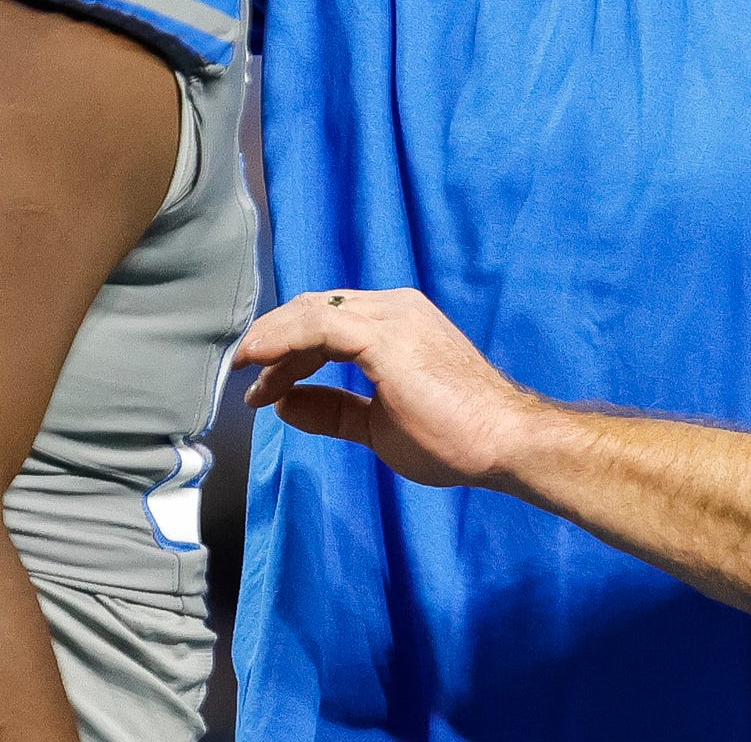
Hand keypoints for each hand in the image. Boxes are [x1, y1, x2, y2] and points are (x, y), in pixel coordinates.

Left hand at [235, 288, 544, 488]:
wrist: (504, 442)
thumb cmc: (457, 436)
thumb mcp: (379, 425)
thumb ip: (334, 411)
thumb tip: (286, 406)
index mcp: (396, 324)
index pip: (327, 323)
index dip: (288, 352)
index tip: (264, 387)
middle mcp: (393, 309)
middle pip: (314, 311)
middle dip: (274, 343)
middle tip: (246, 377)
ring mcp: (392, 317)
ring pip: (312, 313)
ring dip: (272, 341)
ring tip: (246, 370)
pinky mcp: (386, 335)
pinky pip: (319, 326)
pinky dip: (283, 339)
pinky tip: (260, 359)